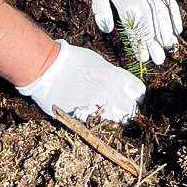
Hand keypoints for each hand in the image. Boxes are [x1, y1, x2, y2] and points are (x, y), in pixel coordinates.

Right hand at [17, 39, 144, 122]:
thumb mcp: (99, 62)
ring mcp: (97, 107)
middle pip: (130, 110)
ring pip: (115, 121)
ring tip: (105, 116)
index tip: (134, 101)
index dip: (137, 98)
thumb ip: (113, 75)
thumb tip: (121, 85)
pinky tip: (91, 119)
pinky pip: (96, 126)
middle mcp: (110, 93)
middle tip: (121, 112)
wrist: (48, 68)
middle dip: (127, 112)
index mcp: (115, 77)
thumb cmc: (71, 60)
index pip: (139, 92)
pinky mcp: (83, 118)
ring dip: (112, 120)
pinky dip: (96, 125)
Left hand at [86, 0, 181, 64]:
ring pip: (164, 14)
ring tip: (171, 48)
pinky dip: (174, 14)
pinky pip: (169, 1)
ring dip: (168, 32)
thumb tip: (108, 29)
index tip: (143, 57)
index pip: (135, 25)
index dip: (140, 42)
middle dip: (156, 43)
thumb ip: (101, 8)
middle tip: (160, 60)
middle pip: (152, 23)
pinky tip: (177, 26)